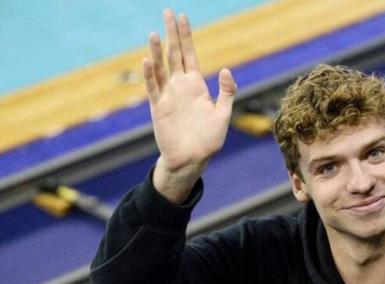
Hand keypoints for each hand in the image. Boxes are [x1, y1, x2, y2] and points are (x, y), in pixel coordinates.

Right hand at [144, 10, 236, 201]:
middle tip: (167, 12)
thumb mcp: (223, 114)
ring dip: (157, 51)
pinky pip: (153, 88)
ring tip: (155, 33)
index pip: (189, 54)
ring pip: (161, 68)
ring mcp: (168, 96)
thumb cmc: (209, 139)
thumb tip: (225, 70)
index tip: (183, 17)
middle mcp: (180, 87)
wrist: (193, 158)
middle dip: (171, 34)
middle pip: (173, 54)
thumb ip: (226, 91)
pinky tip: (147, 60)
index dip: (186, 36)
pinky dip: (150, 75)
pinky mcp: (159, 108)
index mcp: (196, 85)